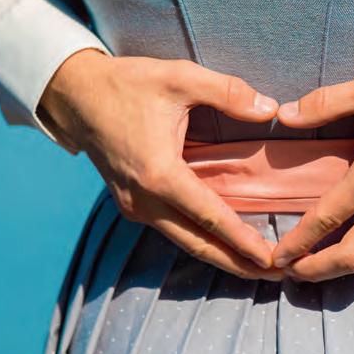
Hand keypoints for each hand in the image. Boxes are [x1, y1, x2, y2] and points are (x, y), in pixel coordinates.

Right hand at [39, 49, 282, 278]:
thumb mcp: (180, 77)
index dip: (243, 240)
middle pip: (198, 244)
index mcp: (159, 173)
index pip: (210, 216)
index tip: (271, 259)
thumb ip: (228, 92)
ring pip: (185, 241)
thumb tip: (270, 109)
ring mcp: (134, 206)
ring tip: (257, 268)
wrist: (76, 96)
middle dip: (238, 264)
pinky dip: (201, 240)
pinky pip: (173, 229)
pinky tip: (226, 245)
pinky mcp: (132, 205)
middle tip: (276, 276)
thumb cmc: (127, 84)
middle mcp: (144, 199)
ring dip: (221, 256)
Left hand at [270, 61, 353, 280]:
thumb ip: (324, 103)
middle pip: (352, 255)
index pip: (328, 218)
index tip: (277, 255)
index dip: (299, 241)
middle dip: (317, 271)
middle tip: (289, 274)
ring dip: (341, 268)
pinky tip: (351, 249)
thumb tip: (284, 114)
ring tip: (314, 268)